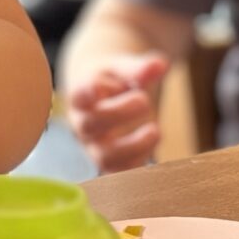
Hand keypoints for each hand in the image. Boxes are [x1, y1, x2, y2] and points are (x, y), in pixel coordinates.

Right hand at [68, 53, 169, 171]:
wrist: (105, 98)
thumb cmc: (113, 81)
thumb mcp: (122, 68)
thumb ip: (138, 68)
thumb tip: (159, 65)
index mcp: (82, 95)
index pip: (78, 95)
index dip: (86, 93)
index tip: (97, 86)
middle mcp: (84, 123)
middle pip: (91, 125)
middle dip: (119, 114)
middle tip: (144, 99)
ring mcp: (96, 146)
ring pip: (105, 156)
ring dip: (133, 147)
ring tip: (155, 131)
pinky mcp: (111, 163)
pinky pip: (121, 173)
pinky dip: (139, 163)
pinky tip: (153, 144)